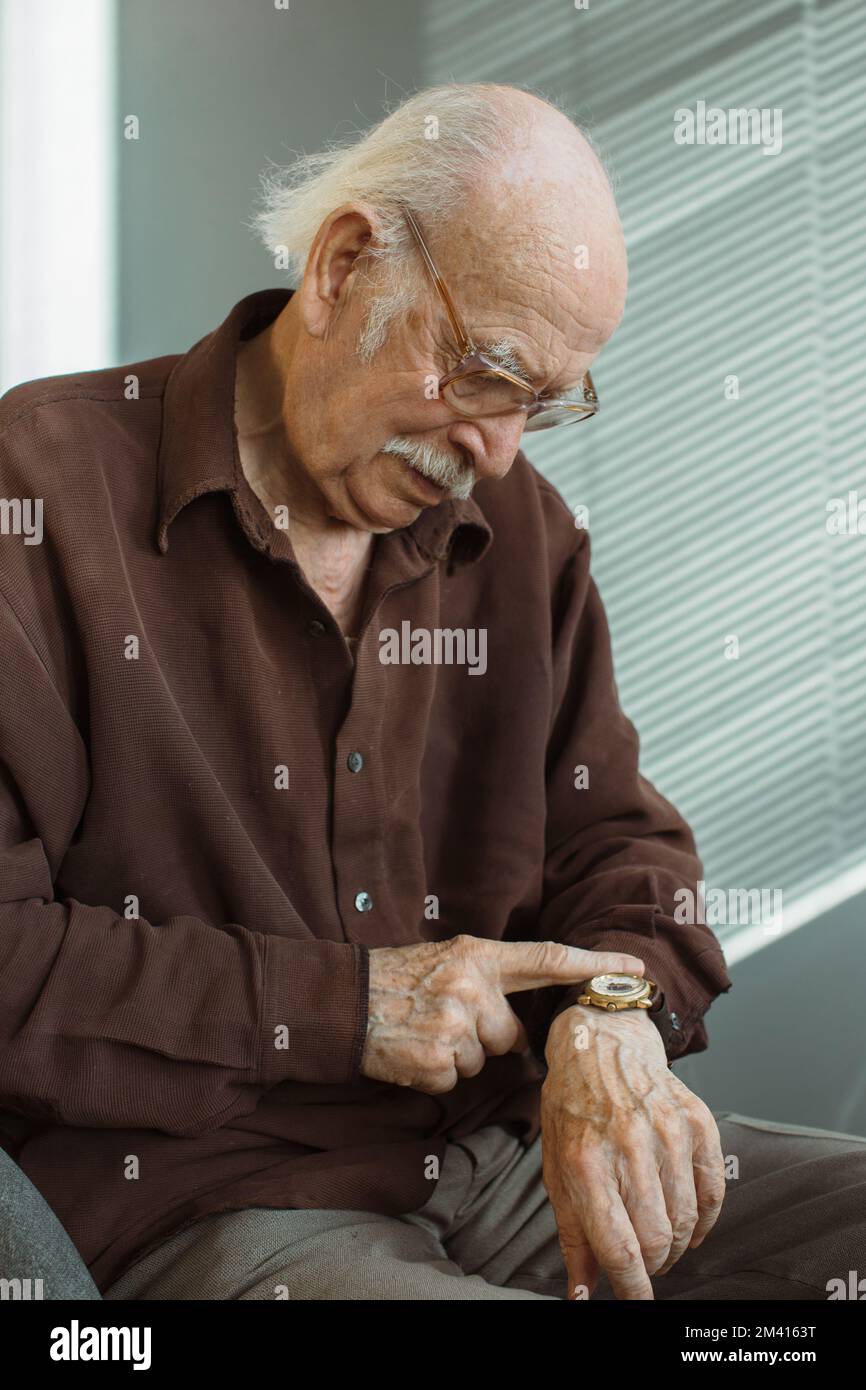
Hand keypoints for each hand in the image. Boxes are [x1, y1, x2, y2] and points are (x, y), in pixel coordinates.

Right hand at [360, 937, 645, 1093]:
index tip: (635, 968)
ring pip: (483, 1060)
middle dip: (486, 1036)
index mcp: (479, 956)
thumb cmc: (398, 979)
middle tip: (445, 1020)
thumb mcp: (446, 959)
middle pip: (511, 1033)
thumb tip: (521, 1024)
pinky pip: (457, 1080)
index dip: (594, 963)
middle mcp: (472, 987)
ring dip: (459, 1056)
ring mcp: (454, 1026)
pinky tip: (413, 1051)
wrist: (342, 1001)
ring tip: (423, 1032)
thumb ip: (489, 980)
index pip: (549, 959)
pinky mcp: (436, 1062)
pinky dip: (437, 1074)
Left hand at [541, 1003, 725, 1300]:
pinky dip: (703, 1220)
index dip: (632, 1289)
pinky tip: (687, 1224)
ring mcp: (669, 1131)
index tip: (636, 1303)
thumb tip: (583, 1293)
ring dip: (675, 1246)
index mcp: (586, 1162)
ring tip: (659, 1241)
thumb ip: (573, 1234)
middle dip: (651, 1267)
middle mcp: (629, 1146)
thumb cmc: (573, 1109)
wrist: (603, 1043)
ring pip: (687, 1221)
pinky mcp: (697, 1121)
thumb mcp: (556, 1167)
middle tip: (641, 1265)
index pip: (619, 1247)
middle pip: (658, 1241)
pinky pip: (713, 1192)